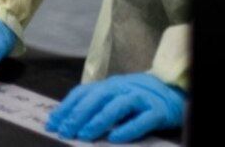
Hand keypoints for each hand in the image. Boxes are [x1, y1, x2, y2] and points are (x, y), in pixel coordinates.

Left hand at [45, 73, 184, 143]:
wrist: (172, 92)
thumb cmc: (137, 99)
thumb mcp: (114, 98)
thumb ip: (95, 106)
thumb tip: (67, 121)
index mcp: (108, 85)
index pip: (83, 93)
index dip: (66, 107)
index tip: (52, 123)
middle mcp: (122, 88)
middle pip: (97, 97)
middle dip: (78, 114)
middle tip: (64, 130)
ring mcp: (140, 98)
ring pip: (117, 106)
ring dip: (98, 120)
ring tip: (84, 134)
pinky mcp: (156, 111)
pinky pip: (141, 119)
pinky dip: (128, 128)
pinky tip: (116, 138)